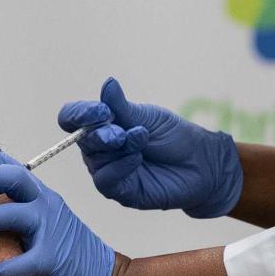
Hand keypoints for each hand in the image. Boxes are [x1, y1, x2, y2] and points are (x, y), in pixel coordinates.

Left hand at [0, 142, 115, 275]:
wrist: (103, 269)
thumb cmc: (67, 244)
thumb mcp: (46, 213)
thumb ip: (19, 200)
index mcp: (42, 194)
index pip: (14, 166)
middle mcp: (46, 204)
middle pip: (12, 178)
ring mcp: (50, 229)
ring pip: (9, 214)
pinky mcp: (52, 258)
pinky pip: (18, 262)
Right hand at [58, 77, 242, 217]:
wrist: (201, 163)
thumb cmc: (173, 137)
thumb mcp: (147, 117)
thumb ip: (123, 106)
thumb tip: (108, 83)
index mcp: (102, 125)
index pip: (73, 118)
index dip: (79, 114)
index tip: (101, 111)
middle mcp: (100, 149)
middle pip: (82, 139)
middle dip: (101, 132)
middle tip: (122, 132)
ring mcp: (109, 170)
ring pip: (94, 160)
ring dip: (116, 148)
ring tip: (140, 139)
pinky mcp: (121, 192)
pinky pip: (106, 181)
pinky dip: (119, 166)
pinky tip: (137, 157)